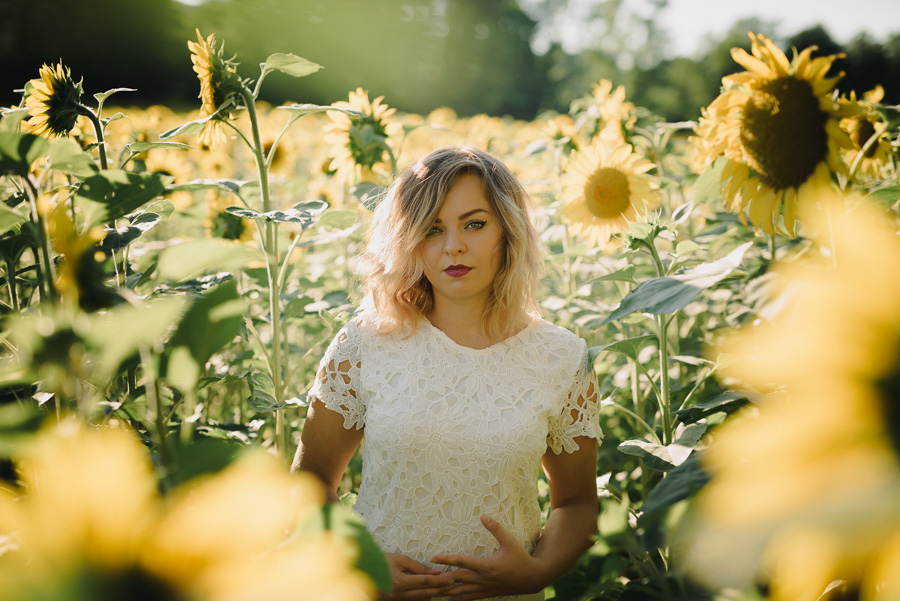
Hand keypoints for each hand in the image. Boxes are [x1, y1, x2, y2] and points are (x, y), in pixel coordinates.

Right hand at [379, 552, 456, 600]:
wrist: (363, 569)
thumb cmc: (381, 561)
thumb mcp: (400, 560)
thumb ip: (418, 567)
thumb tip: (434, 571)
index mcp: (400, 583)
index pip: (425, 582)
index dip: (439, 580)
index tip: (450, 578)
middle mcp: (398, 594)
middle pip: (424, 594)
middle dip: (440, 590)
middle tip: (452, 585)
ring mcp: (396, 600)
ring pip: (419, 599)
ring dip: (433, 594)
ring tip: (445, 589)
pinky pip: (412, 600)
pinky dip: (423, 597)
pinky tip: (431, 593)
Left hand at [430, 515, 548, 600]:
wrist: (532, 578)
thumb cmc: (520, 558)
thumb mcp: (509, 541)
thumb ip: (495, 528)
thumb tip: (483, 516)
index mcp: (486, 566)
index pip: (462, 562)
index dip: (446, 560)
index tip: (432, 558)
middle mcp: (483, 579)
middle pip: (456, 580)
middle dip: (440, 580)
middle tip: (425, 579)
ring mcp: (484, 588)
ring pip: (461, 592)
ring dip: (446, 592)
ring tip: (432, 591)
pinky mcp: (487, 594)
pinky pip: (469, 598)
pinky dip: (458, 599)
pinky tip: (449, 600)